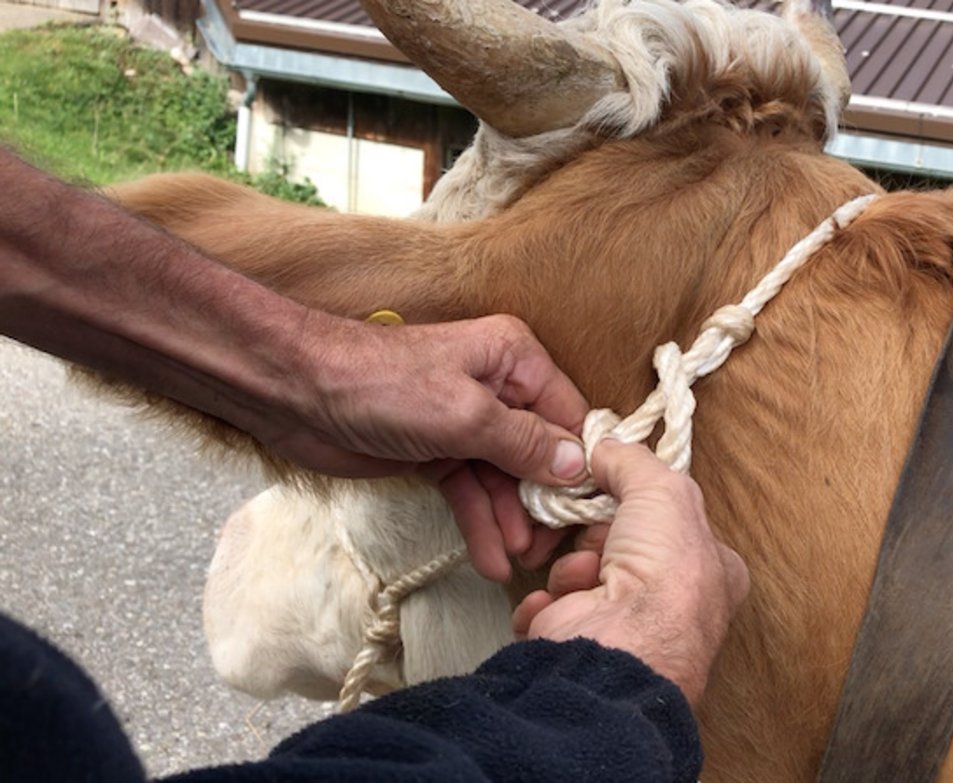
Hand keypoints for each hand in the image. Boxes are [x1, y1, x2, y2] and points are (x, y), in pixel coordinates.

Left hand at [268, 314, 588, 581]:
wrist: (296, 392)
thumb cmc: (379, 384)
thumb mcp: (464, 415)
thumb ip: (525, 443)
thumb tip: (579, 468)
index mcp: (516, 360)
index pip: (570, 417)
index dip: (582, 467)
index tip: (589, 515)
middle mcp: (500, 388)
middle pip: (543, 454)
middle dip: (545, 503)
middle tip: (545, 550)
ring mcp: (469, 423)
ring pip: (507, 480)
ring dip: (512, 521)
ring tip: (516, 562)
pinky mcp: (439, 452)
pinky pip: (473, 491)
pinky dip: (481, 523)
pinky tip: (490, 559)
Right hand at [511, 440, 749, 704]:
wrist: (620, 644)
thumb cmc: (663, 571)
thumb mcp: (663, 488)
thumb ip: (635, 461)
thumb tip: (606, 447)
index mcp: (711, 570)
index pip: (674, 523)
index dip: (642, 504)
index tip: (618, 491)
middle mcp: (674, 603)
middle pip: (620, 543)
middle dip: (597, 536)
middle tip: (594, 535)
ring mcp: (626, 629)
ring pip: (581, 572)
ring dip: (570, 567)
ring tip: (579, 578)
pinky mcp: (581, 646)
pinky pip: (550, 608)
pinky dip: (545, 602)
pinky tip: (557, 605)